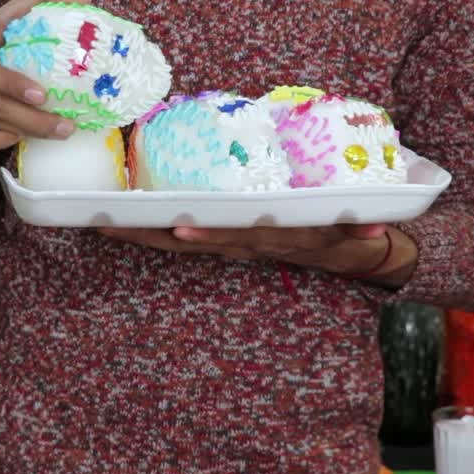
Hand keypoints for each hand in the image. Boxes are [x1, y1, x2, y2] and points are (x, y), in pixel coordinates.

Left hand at [98, 224, 415, 283]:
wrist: (345, 254)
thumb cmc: (344, 234)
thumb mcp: (358, 232)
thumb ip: (364, 230)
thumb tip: (376, 231)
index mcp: (272, 237)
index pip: (235, 236)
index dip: (208, 233)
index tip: (179, 225)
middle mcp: (244, 243)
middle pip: (190, 242)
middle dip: (149, 235)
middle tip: (107, 224)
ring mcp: (230, 242)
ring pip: (178, 241)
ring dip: (140, 234)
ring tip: (97, 223)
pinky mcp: (224, 238)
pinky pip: (183, 234)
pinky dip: (152, 228)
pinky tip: (119, 219)